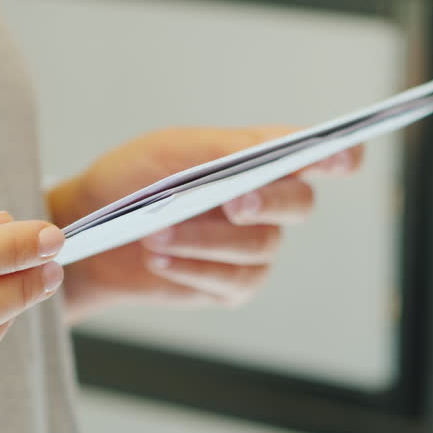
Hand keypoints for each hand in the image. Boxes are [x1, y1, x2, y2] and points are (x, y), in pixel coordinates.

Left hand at [47, 127, 361, 321]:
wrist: (90, 231)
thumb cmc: (132, 179)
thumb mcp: (170, 150)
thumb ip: (221, 147)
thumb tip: (261, 152)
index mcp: (260, 157)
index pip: (314, 154)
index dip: (337, 156)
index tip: (342, 158)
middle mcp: (267, 201)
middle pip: (299, 203)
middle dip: (268, 202)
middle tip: (232, 202)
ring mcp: (254, 246)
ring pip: (259, 245)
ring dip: (208, 239)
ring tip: (158, 232)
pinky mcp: (233, 285)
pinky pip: (232, 281)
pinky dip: (195, 268)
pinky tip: (161, 259)